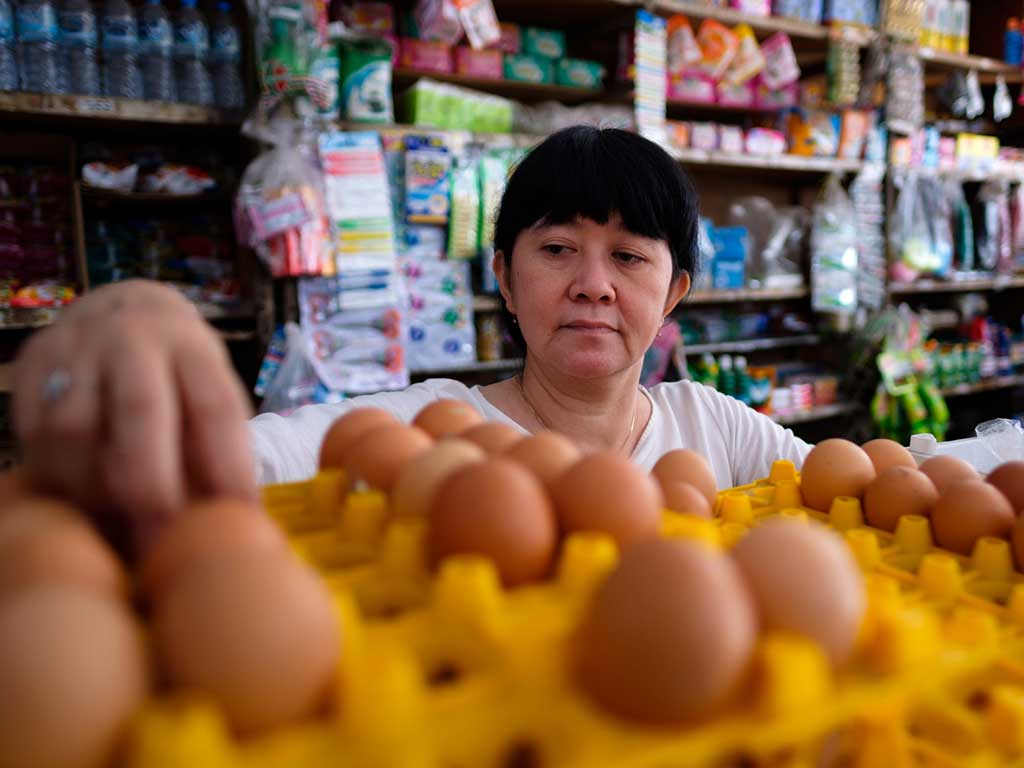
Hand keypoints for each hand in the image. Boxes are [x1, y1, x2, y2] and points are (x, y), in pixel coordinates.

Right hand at [13, 280, 256, 544]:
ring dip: (93, 487)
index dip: (229, 467)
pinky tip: (76, 494)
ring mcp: (80, 347)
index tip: (236, 518)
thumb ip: (215, 444)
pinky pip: (34, 430)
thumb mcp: (209, 390)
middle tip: (157, 542)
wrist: (122, 308)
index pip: (217, 408)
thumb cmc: (178, 373)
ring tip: (113, 518)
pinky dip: (54, 473)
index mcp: (194, 349)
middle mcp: (137, 340)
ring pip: (76, 427)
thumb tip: (233, 519)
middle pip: (142, 411)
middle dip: (151, 486)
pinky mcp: (35, 361)